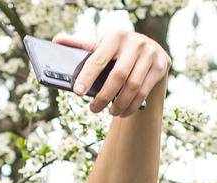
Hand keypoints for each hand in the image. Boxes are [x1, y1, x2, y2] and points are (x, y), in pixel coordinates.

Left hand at [54, 29, 169, 117]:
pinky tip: (123, 112)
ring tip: (110, 113)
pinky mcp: (160, 66)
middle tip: (93, 109)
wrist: (150, 49)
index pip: (98, 58)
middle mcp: (135, 43)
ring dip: (119, 104)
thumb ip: (81, 45)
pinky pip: (144, 92)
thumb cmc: (118, 51)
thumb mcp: (102, 45)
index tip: (78, 92)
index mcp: (115, 36)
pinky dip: (132, 106)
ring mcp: (150, 54)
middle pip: (118, 76)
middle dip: (103, 96)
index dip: (87, 76)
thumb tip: (56, 41)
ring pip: (133, 87)